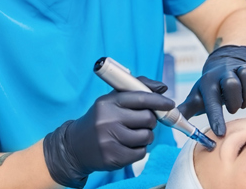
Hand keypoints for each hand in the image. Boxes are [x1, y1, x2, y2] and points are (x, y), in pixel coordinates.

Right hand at [43, 77, 174, 187]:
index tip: (170, 104)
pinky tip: (127, 145)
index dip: (159, 101)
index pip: (141, 98)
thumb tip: (162, 88)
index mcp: (108, 102)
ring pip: (147, 136)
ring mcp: (109, 140)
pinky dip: (139, 149)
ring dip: (146, 136)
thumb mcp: (112, 99)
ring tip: (133, 134)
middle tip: (143, 122)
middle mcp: (107, 120)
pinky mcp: (113, 158)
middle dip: (151, 120)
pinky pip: (141, 152)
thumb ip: (137, 88)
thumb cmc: (101, 118)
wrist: (75, 146)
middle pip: (148, 118)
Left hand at [177, 45, 245, 136]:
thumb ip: (186, 109)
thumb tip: (170, 121)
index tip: (220, 133)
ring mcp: (241, 65)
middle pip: (231, 84)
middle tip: (233, 107)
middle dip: (235, 101)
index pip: (212, 100)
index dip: (216, 117)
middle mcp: (225, 72)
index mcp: (209, 82)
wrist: (225, 58)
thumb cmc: (212, 84)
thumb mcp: (198, 95)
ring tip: (244, 98)